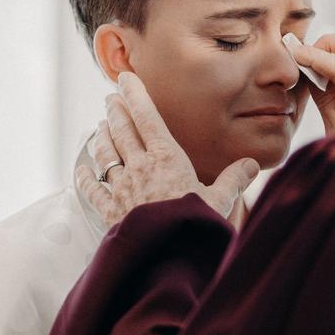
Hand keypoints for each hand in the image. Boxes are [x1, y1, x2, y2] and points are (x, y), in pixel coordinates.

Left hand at [77, 72, 259, 225]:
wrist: (167, 257)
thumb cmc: (194, 226)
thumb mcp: (219, 201)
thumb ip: (233, 180)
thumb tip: (251, 164)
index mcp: (166, 158)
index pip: (147, 117)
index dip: (135, 94)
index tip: (125, 78)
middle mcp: (139, 167)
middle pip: (122, 130)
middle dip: (116, 110)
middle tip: (110, 97)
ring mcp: (121, 188)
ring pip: (106, 154)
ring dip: (102, 137)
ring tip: (100, 125)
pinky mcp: (109, 210)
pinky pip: (93, 189)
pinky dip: (87, 177)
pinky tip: (83, 169)